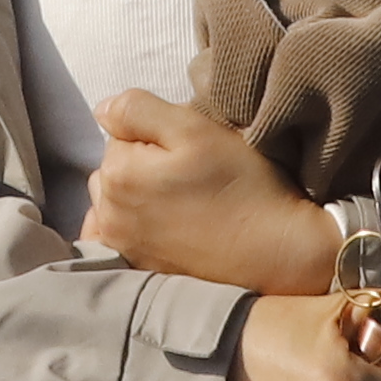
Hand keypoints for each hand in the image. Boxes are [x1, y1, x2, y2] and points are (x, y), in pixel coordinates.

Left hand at [77, 94, 337, 293]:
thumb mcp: (195, 128)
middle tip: (190, 173)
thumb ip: (138, 110)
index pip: (121, 131)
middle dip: (142, 162)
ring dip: (138, 194)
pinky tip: (160, 226)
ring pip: (116, 200)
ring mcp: (122, 248)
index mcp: (118, 174)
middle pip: (115, 166)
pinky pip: (117, 236)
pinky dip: (129, 226)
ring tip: (184, 200)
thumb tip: (102, 111)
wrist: (278, 253)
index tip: (190, 148)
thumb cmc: (242, 185)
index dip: (157, 132)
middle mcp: (109, 215)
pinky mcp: (140, 270)